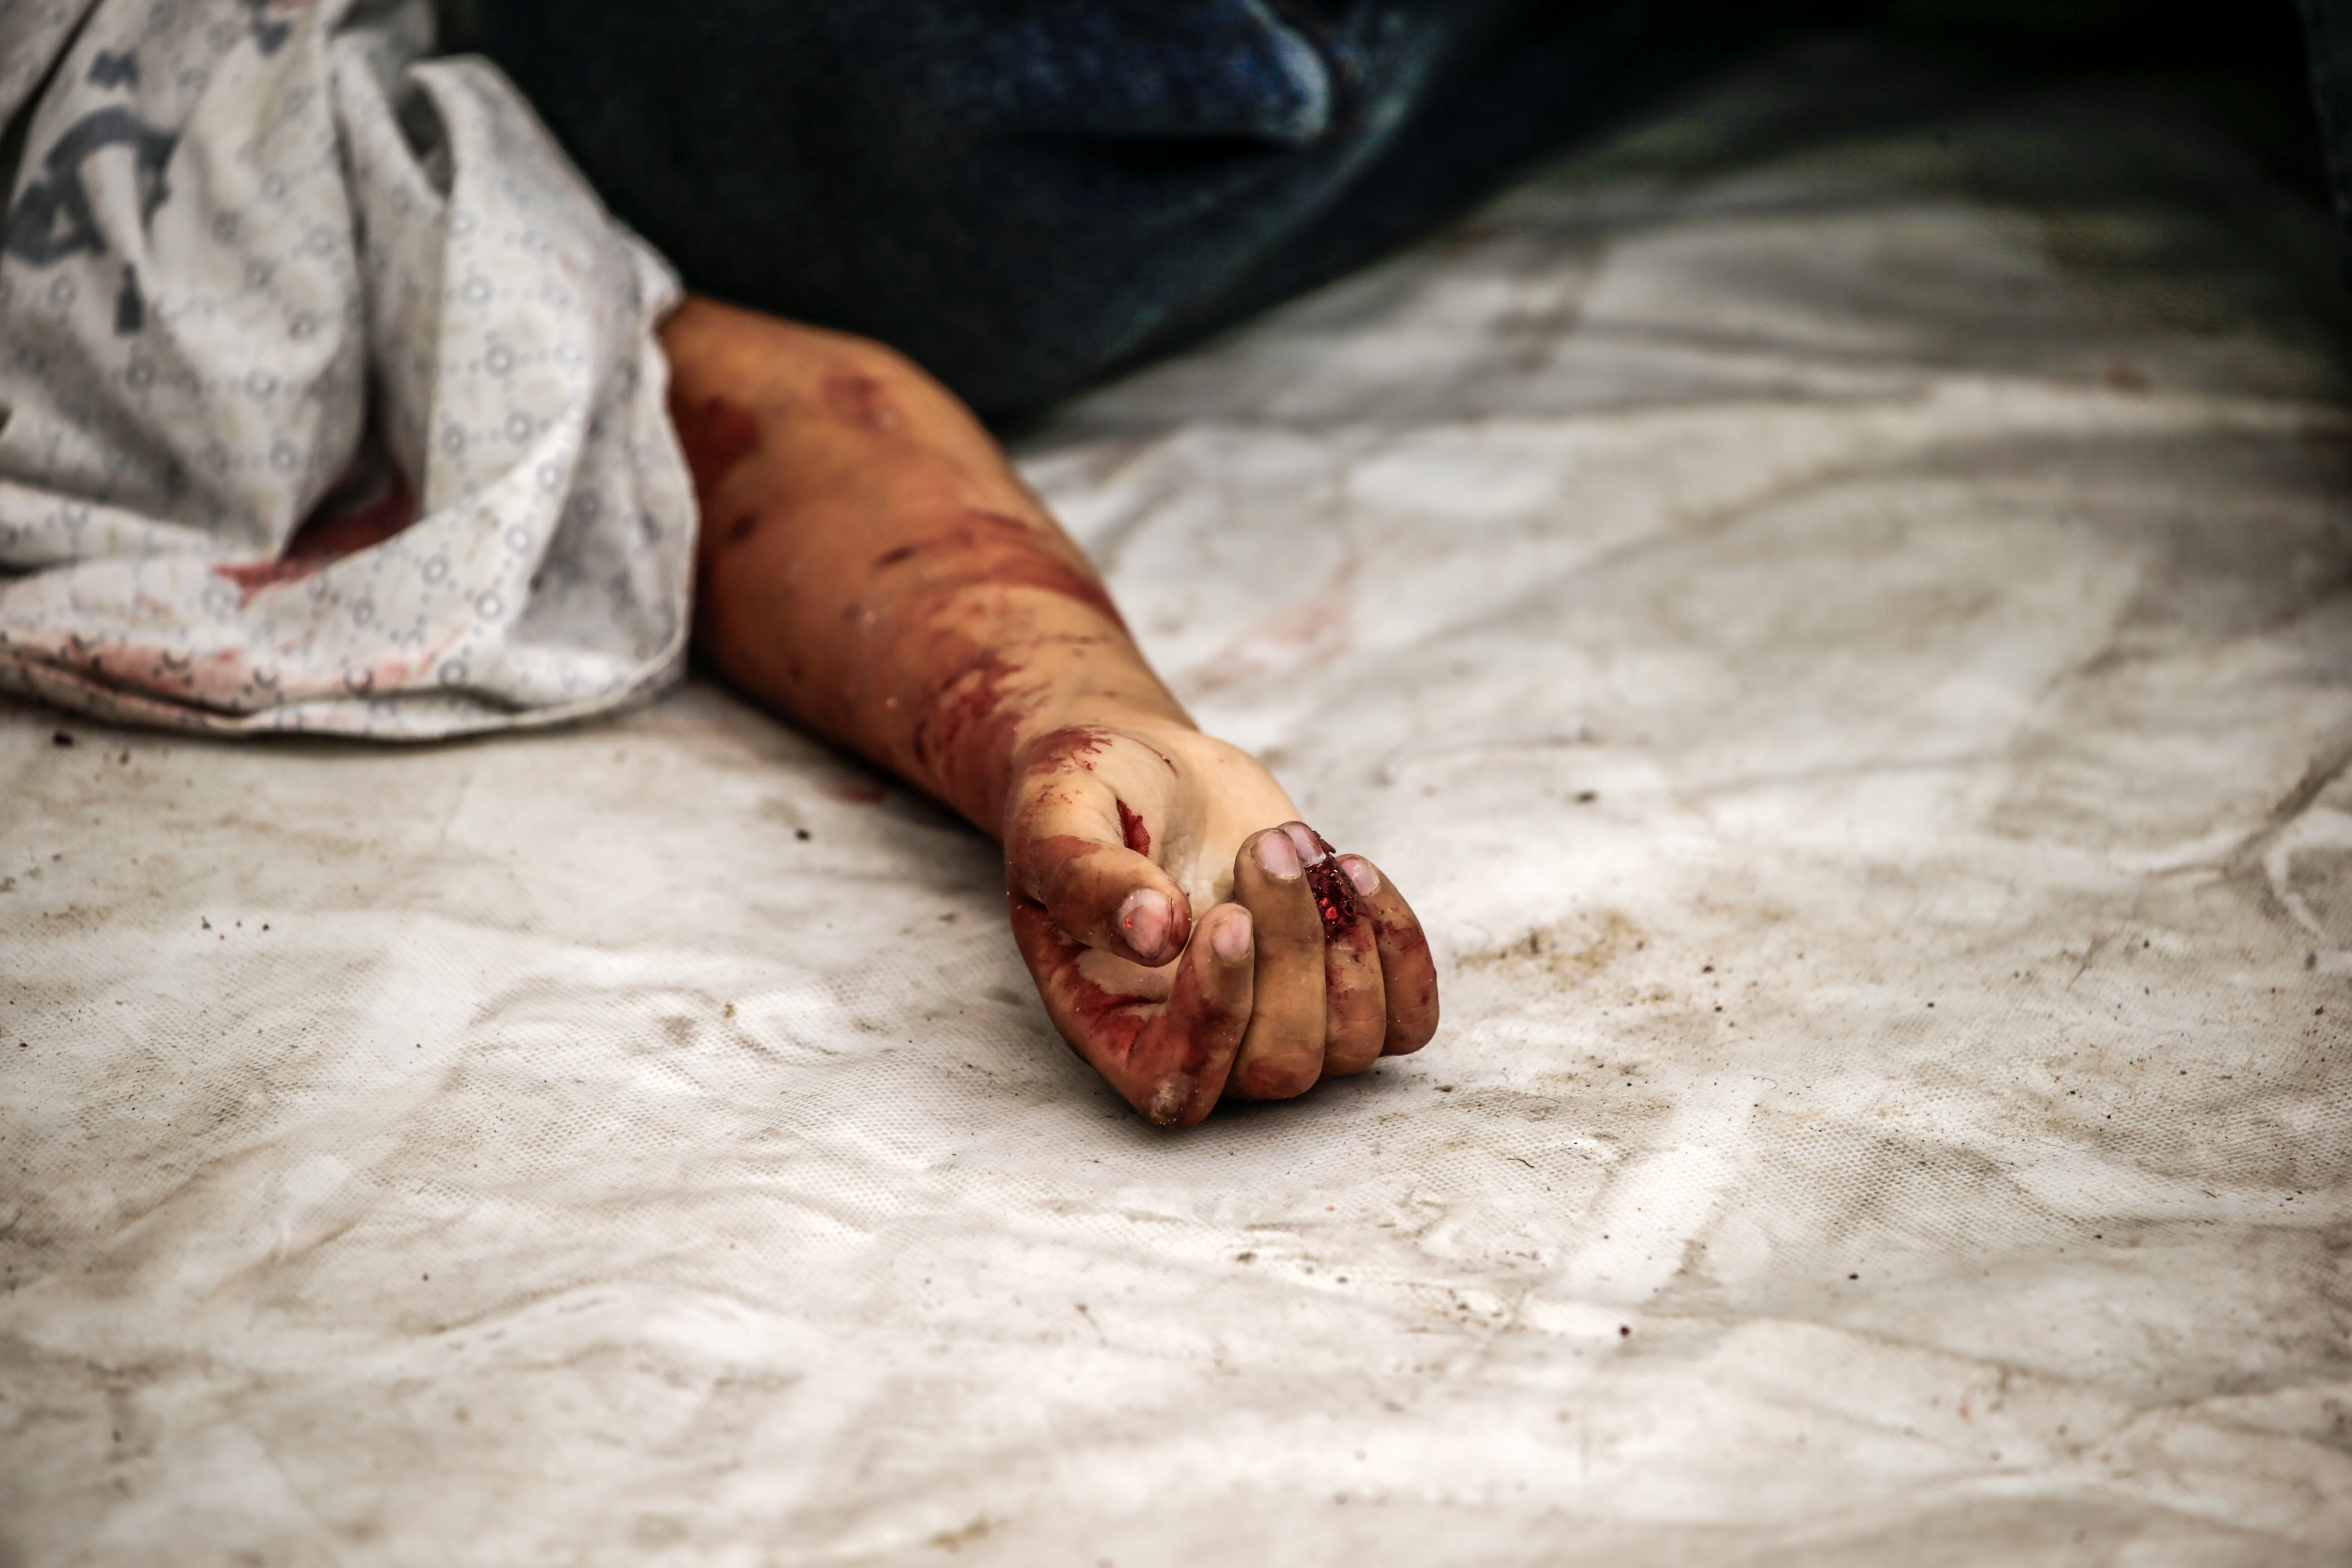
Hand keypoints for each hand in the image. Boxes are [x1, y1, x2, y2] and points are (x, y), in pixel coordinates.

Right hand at [1003, 718, 1438, 1127]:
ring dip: (1343, 937)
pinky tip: (1353, 868)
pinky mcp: (1338, 986)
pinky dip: (1400, 949)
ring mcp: (1279, 1020)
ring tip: (1294, 841)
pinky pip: (1406, 1020)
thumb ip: (1086, 878)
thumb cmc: (1086, 797)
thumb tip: (1154, 934)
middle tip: (1268, 845)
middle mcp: (1200, 1042)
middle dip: (1293, 953)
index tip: (1227, 916)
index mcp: (1115, 1025)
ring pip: (1351, 1044)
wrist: (1146, 765)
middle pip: (1279, 1064)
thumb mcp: (1057, 818)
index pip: (1176, 1086)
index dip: (1215, 1020)